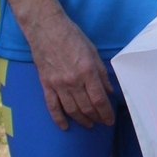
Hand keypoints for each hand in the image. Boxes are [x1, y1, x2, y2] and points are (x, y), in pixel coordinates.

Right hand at [25, 10, 113, 130]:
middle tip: (102, 122)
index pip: (99, 99)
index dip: (106, 113)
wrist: (46, 29)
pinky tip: (65, 127)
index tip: (110, 120)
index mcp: (87, 71)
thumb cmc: (72, 36)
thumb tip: (109, 90)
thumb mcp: (93, 51)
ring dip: (82, 120)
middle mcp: (73, 81)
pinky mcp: (46, 85)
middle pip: (86, 107)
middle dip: (96, 118)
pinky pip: (52, 107)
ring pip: (71, 110)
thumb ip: (101, 72)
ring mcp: (58, 85)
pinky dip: (58, 119)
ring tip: (89, 125)